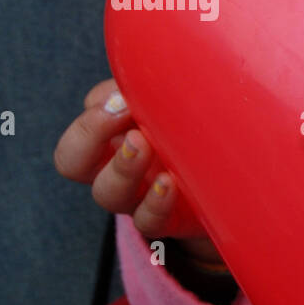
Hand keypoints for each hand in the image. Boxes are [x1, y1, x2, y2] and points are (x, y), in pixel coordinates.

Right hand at [53, 78, 222, 265]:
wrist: (231, 180)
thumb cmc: (195, 133)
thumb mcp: (171, 106)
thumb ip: (146, 90)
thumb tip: (133, 83)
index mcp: (110, 140)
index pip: (77, 133)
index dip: (89, 121)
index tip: (122, 100)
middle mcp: (115, 169)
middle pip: (72, 162)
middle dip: (89, 136)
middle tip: (121, 115)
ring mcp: (137, 198)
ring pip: (108, 193)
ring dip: (122, 167)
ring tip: (144, 145)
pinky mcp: (166, 220)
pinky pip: (148, 221)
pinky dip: (154, 204)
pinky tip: (170, 184)